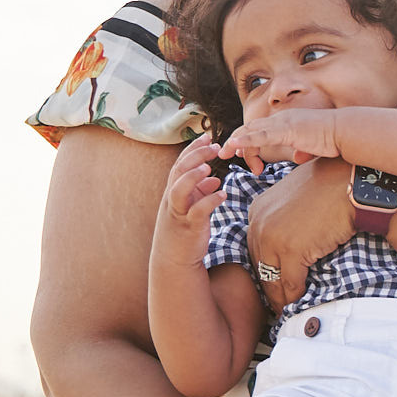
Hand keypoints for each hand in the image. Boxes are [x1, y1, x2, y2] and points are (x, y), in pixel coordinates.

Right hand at [156, 137, 226, 260]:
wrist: (175, 259)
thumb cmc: (185, 231)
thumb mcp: (192, 208)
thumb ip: (201, 193)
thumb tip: (214, 180)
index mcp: (175, 192)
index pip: (181, 164)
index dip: (192, 149)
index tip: (207, 136)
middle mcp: (173, 199)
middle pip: (179, 171)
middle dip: (195, 156)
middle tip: (214, 146)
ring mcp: (178, 213)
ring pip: (178, 189)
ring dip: (192, 177)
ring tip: (209, 168)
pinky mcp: (188, 227)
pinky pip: (196, 211)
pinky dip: (209, 201)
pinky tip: (223, 194)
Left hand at [223, 109, 341, 172]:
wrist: (345, 132)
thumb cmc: (333, 139)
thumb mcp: (312, 146)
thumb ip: (303, 150)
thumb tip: (299, 157)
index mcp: (286, 122)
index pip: (261, 130)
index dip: (248, 142)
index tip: (244, 158)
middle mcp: (281, 119)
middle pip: (251, 129)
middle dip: (235, 141)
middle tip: (223, 154)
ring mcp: (283, 124)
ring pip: (252, 131)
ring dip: (236, 142)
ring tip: (223, 153)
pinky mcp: (287, 131)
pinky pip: (261, 136)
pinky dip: (246, 140)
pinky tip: (235, 145)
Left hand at [249, 159, 356, 310]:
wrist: (346, 182)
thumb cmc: (328, 186)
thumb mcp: (294, 197)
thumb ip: (283, 216)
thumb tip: (290, 238)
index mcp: (257, 211)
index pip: (257, 250)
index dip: (265, 270)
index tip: (272, 283)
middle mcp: (259, 224)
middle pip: (261, 267)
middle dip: (269, 288)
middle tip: (276, 304)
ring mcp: (273, 237)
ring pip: (273, 279)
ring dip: (280, 298)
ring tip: (286, 310)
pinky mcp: (291, 250)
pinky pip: (291, 282)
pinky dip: (295, 297)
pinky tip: (299, 304)